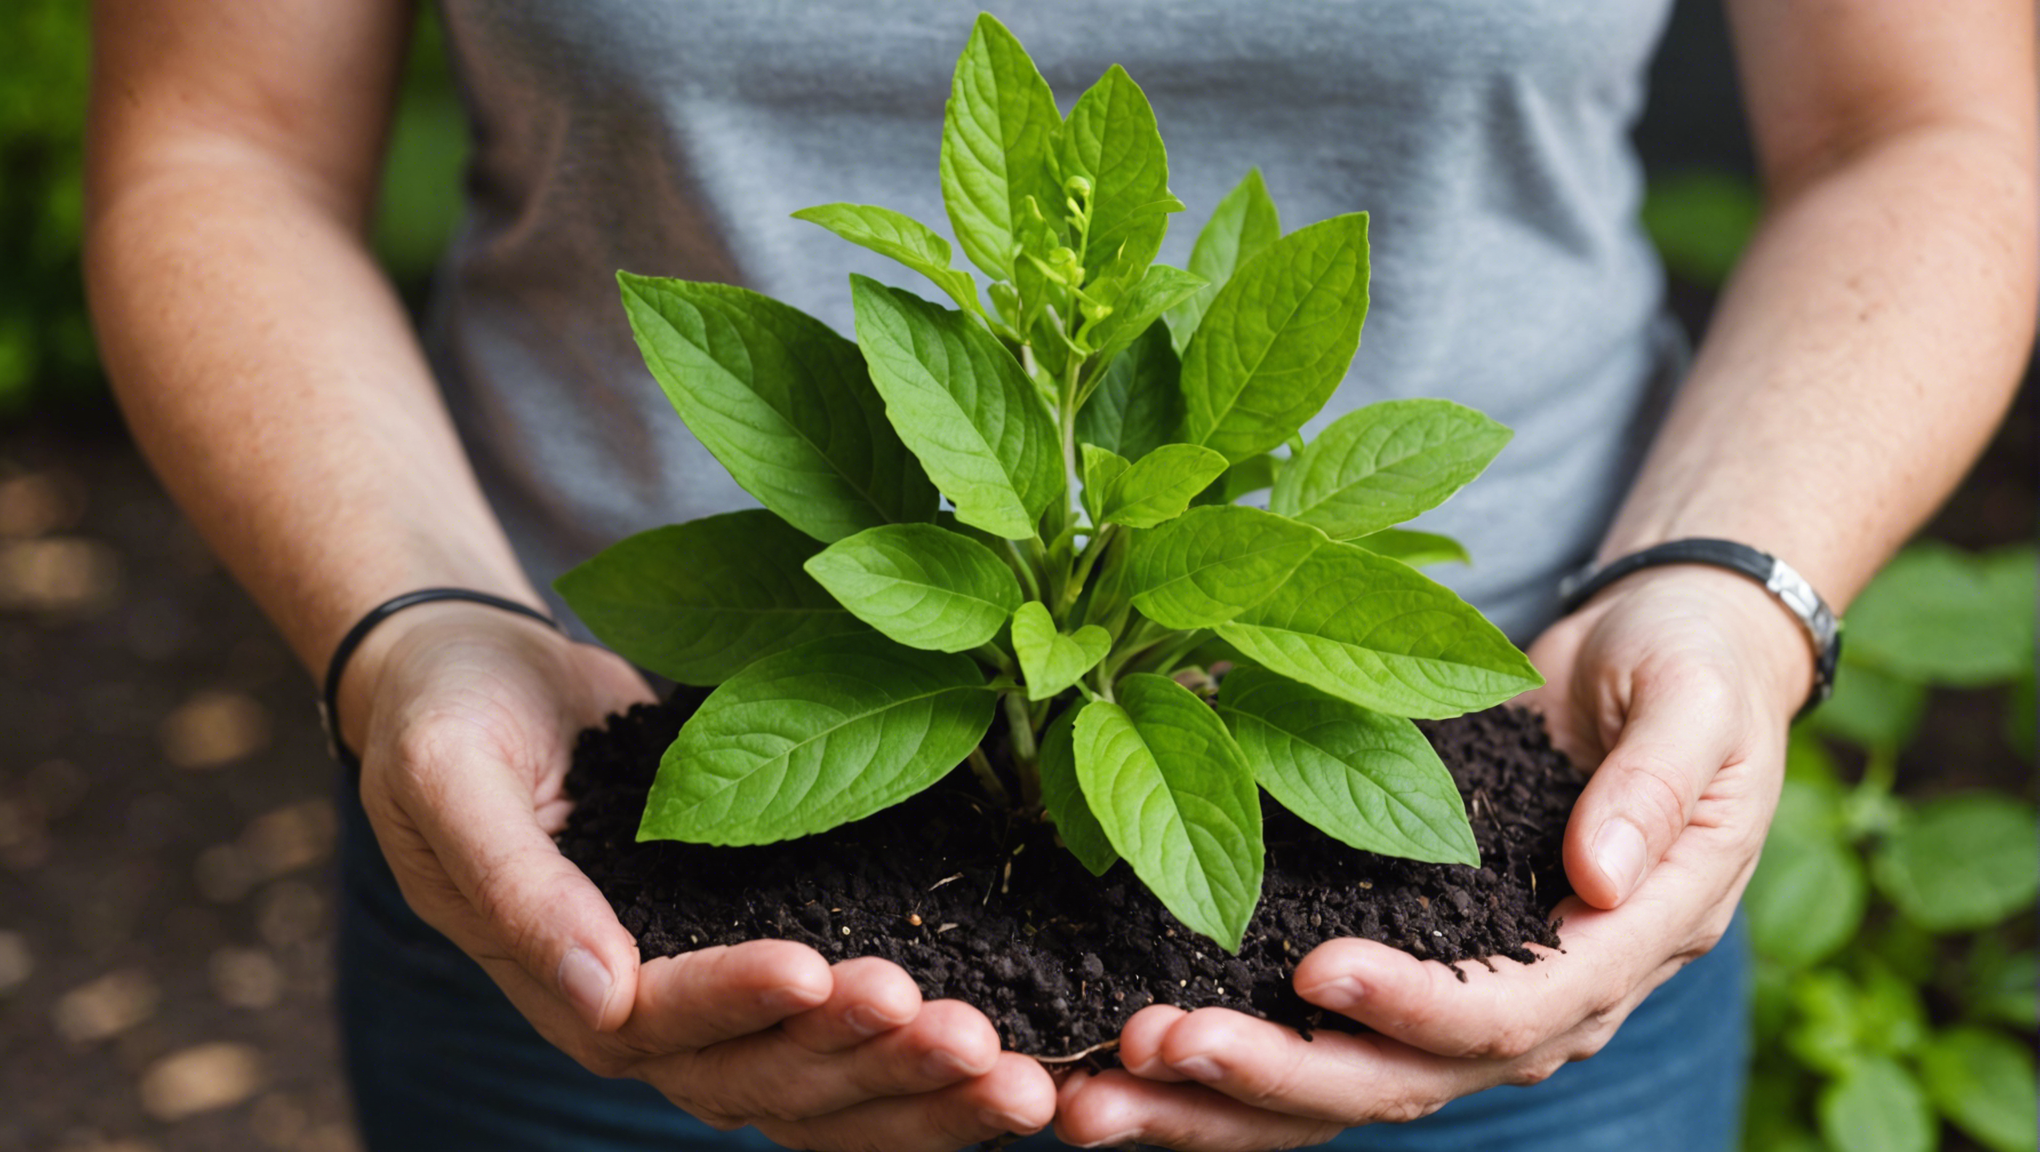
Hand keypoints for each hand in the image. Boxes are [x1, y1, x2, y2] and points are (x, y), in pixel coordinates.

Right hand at [346, 602, 1054, 1147]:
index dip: (741, 1005)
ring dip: (918, 1086)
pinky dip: (923, 1055)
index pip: (662, 1025)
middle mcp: (649, 1017)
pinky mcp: (769, 959)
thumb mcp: (447, 778)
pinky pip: (850, 1031)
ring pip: (824, 1082)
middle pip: (766, 1082)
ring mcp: (717, 1000)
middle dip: (870, 1069)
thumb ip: (513, 884)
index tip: (826, 971)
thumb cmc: (447, 719)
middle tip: (977, 1045)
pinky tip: (1014, 1054)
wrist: (480, 682)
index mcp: (567, 986)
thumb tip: (597, 994)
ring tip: (1019, 1073)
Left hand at [1053, 566, 1810, 1148]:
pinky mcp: (1397, 974)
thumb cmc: (1687, 676)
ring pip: (1333, 1086)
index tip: (1318, 969)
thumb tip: (1602, 878)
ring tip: (1096, 1098)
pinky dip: (1214, 1068)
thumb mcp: (1698, 708)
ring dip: (1214, 1102)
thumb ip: (1658, 786)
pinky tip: (1119, 1068)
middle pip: (1399, 1078)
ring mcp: (1458, 1001)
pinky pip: (1306, 1040)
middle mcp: (1536, 1005)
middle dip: (1274, 1075)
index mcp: (1617, 949)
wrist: (1657, 669)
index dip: (1417, 1005)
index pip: (1511, 1012)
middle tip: (1156, 1046)